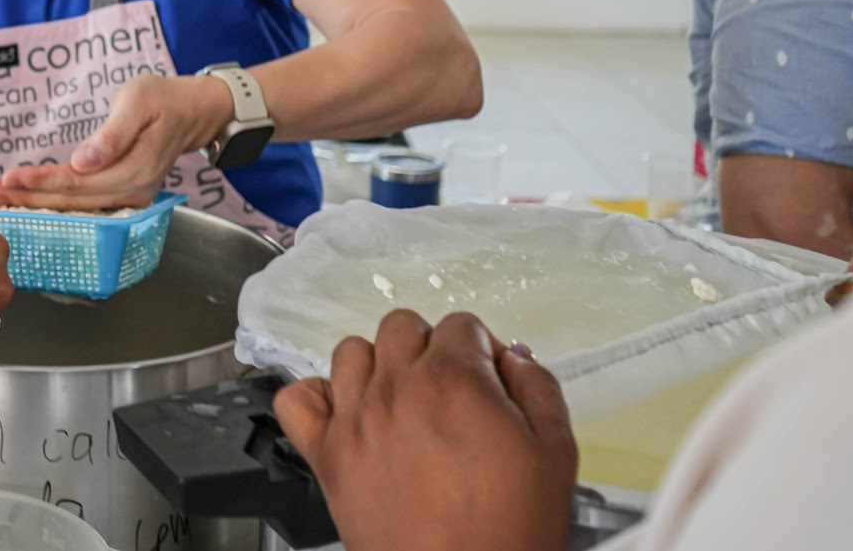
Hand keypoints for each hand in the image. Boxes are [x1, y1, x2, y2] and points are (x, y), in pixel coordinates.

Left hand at [0, 74, 229, 209]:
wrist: (190, 111)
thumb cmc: (162, 99)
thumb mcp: (136, 102)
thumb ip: (111, 135)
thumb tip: (83, 161)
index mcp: (134, 171)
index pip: (77, 181)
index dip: (40, 182)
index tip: (8, 178)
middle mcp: (132, 192)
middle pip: (71, 200)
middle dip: (29, 198)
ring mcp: (130, 197)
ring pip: (74, 206)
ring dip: (36, 203)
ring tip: (1, 199)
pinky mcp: (123, 195)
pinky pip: (83, 203)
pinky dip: (53, 201)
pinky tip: (28, 199)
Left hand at [274, 311, 577, 550]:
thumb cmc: (509, 528)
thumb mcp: (555, 451)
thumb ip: (537, 386)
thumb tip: (512, 357)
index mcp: (452, 379)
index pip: (461, 325)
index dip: (481, 353)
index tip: (489, 384)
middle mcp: (394, 387)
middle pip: (402, 327)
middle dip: (430, 350)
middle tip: (449, 394)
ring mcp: (353, 418)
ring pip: (350, 352)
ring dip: (377, 367)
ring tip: (401, 404)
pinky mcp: (325, 454)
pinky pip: (297, 399)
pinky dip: (317, 399)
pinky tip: (347, 416)